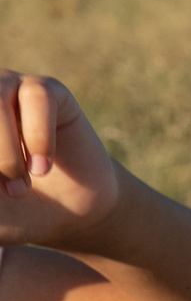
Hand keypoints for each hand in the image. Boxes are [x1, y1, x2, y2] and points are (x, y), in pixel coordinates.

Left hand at [0, 72, 121, 248]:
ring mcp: (7, 87)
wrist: (72, 214)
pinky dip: (38, 138)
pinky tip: (42, 168)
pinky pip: (37, 98)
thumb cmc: (17, 211)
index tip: (1, 187)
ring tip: (20, 187)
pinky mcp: (46, 90)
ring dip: (5, 149)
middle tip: (8, 195)